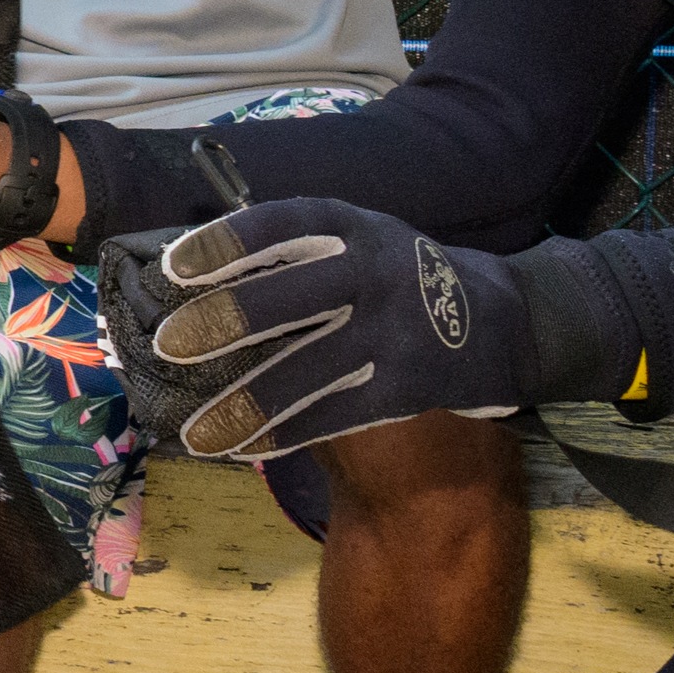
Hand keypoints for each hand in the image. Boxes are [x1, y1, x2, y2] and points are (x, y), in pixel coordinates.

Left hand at [105, 195, 565, 462]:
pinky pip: (336, 412)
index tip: (172, 269)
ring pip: (308, 368)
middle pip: (290, 295)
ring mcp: (394, 330)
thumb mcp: (359, 239)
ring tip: (193, 435)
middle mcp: (373, 271)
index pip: (281, 223)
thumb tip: (189, 284)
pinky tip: (243, 449)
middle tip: (166, 345)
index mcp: (352, 226)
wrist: (506, 319)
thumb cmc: (399, 275)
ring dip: (244, 404)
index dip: (224, 242)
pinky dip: (286, 433)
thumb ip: (291, 253)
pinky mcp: (409, 384)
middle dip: (224, 321)